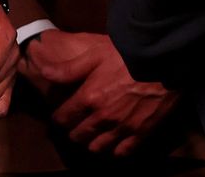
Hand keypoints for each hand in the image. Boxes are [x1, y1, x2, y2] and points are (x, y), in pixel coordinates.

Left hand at [23, 30, 178, 156]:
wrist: (160, 58)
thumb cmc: (125, 52)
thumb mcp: (94, 54)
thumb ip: (69, 68)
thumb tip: (44, 73)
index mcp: (89, 97)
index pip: (64, 118)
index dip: (58, 119)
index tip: (58, 117)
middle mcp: (103, 117)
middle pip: (79, 136)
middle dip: (73, 132)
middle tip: (74, 126)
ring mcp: (122, 128)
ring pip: (98, 148)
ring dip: (91, 144)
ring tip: (92, 136)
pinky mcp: (141, 133)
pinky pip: (122, 153)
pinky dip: (114, 151)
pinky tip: (113, 143)